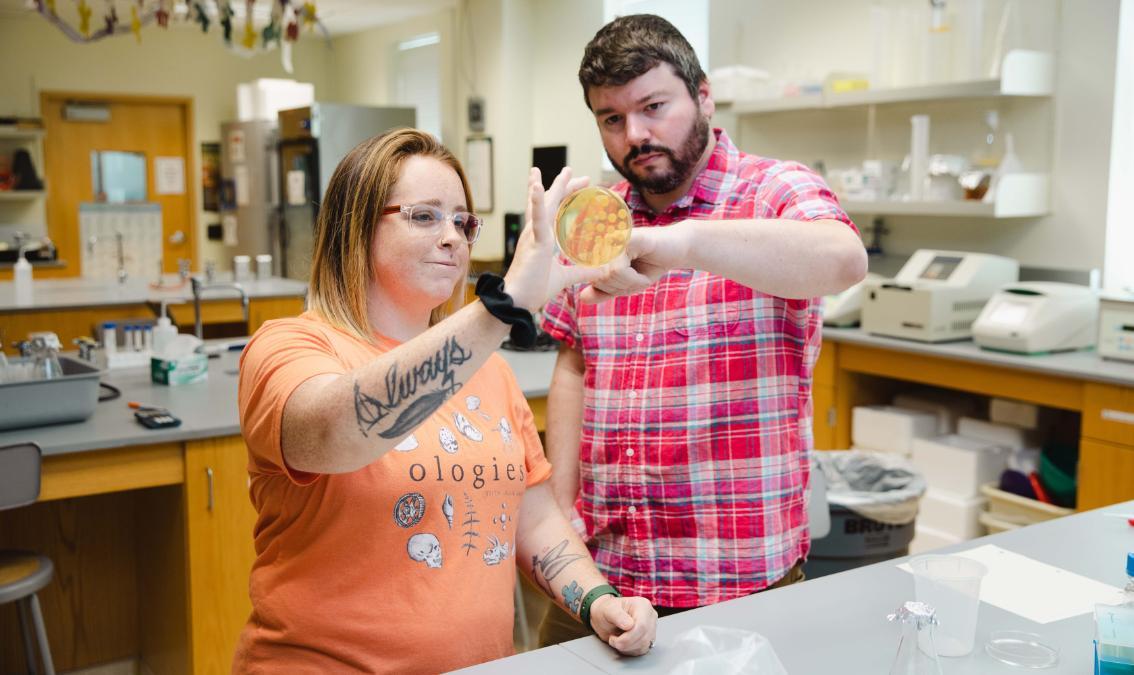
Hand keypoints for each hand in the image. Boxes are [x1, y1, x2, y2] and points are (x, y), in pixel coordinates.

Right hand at [503, 167, 604, 311]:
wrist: (518, 302)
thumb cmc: (534, 289)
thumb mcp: (566, 278)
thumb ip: (582, 272)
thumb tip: (601, 270)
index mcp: (543, 239)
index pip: (556, 211)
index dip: (567, 196)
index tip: (581, 184)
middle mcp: (536, 233)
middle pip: (550, 203)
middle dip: (562, 186)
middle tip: (572, 170)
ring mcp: (533, 236)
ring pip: (544, 205)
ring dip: (550, 186)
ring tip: (555, 170)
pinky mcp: (534, 243)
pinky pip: (537, 219)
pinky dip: (537, 201)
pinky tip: (538, 186)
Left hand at [578, 221, 689, 303]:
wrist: (678, 249)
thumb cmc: (651, 264)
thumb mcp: (626, 284)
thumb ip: (604, 291)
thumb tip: (582, 299)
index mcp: (599, 252)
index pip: (591, 280)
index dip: (609, 289)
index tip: (627, 283)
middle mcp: (603, 243)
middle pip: (599, 279)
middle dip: (621, 287)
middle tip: (637, 277)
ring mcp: (613, 239)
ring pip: (608, 276)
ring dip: (630, 284)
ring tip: (641, 273)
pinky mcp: (626, 238)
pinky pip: (618, 269)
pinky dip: (634, 279)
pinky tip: (643, 272)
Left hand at [588, 594, 657, 656]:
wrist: (606, 619)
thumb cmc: (608, 611)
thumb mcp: (608, 610)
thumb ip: (618, 616)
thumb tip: (629, 625)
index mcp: (643, 605)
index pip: (642, 626)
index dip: (628, 636)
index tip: (613, 638)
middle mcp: (650, 617)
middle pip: (644, 638)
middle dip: (625, 643)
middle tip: (613, 640)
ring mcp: (651, 628)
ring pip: (644, 646)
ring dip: (627, 647)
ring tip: (617, 639)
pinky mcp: (648, 639)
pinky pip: (642, 650)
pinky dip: (629, 650)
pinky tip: (622, 643)